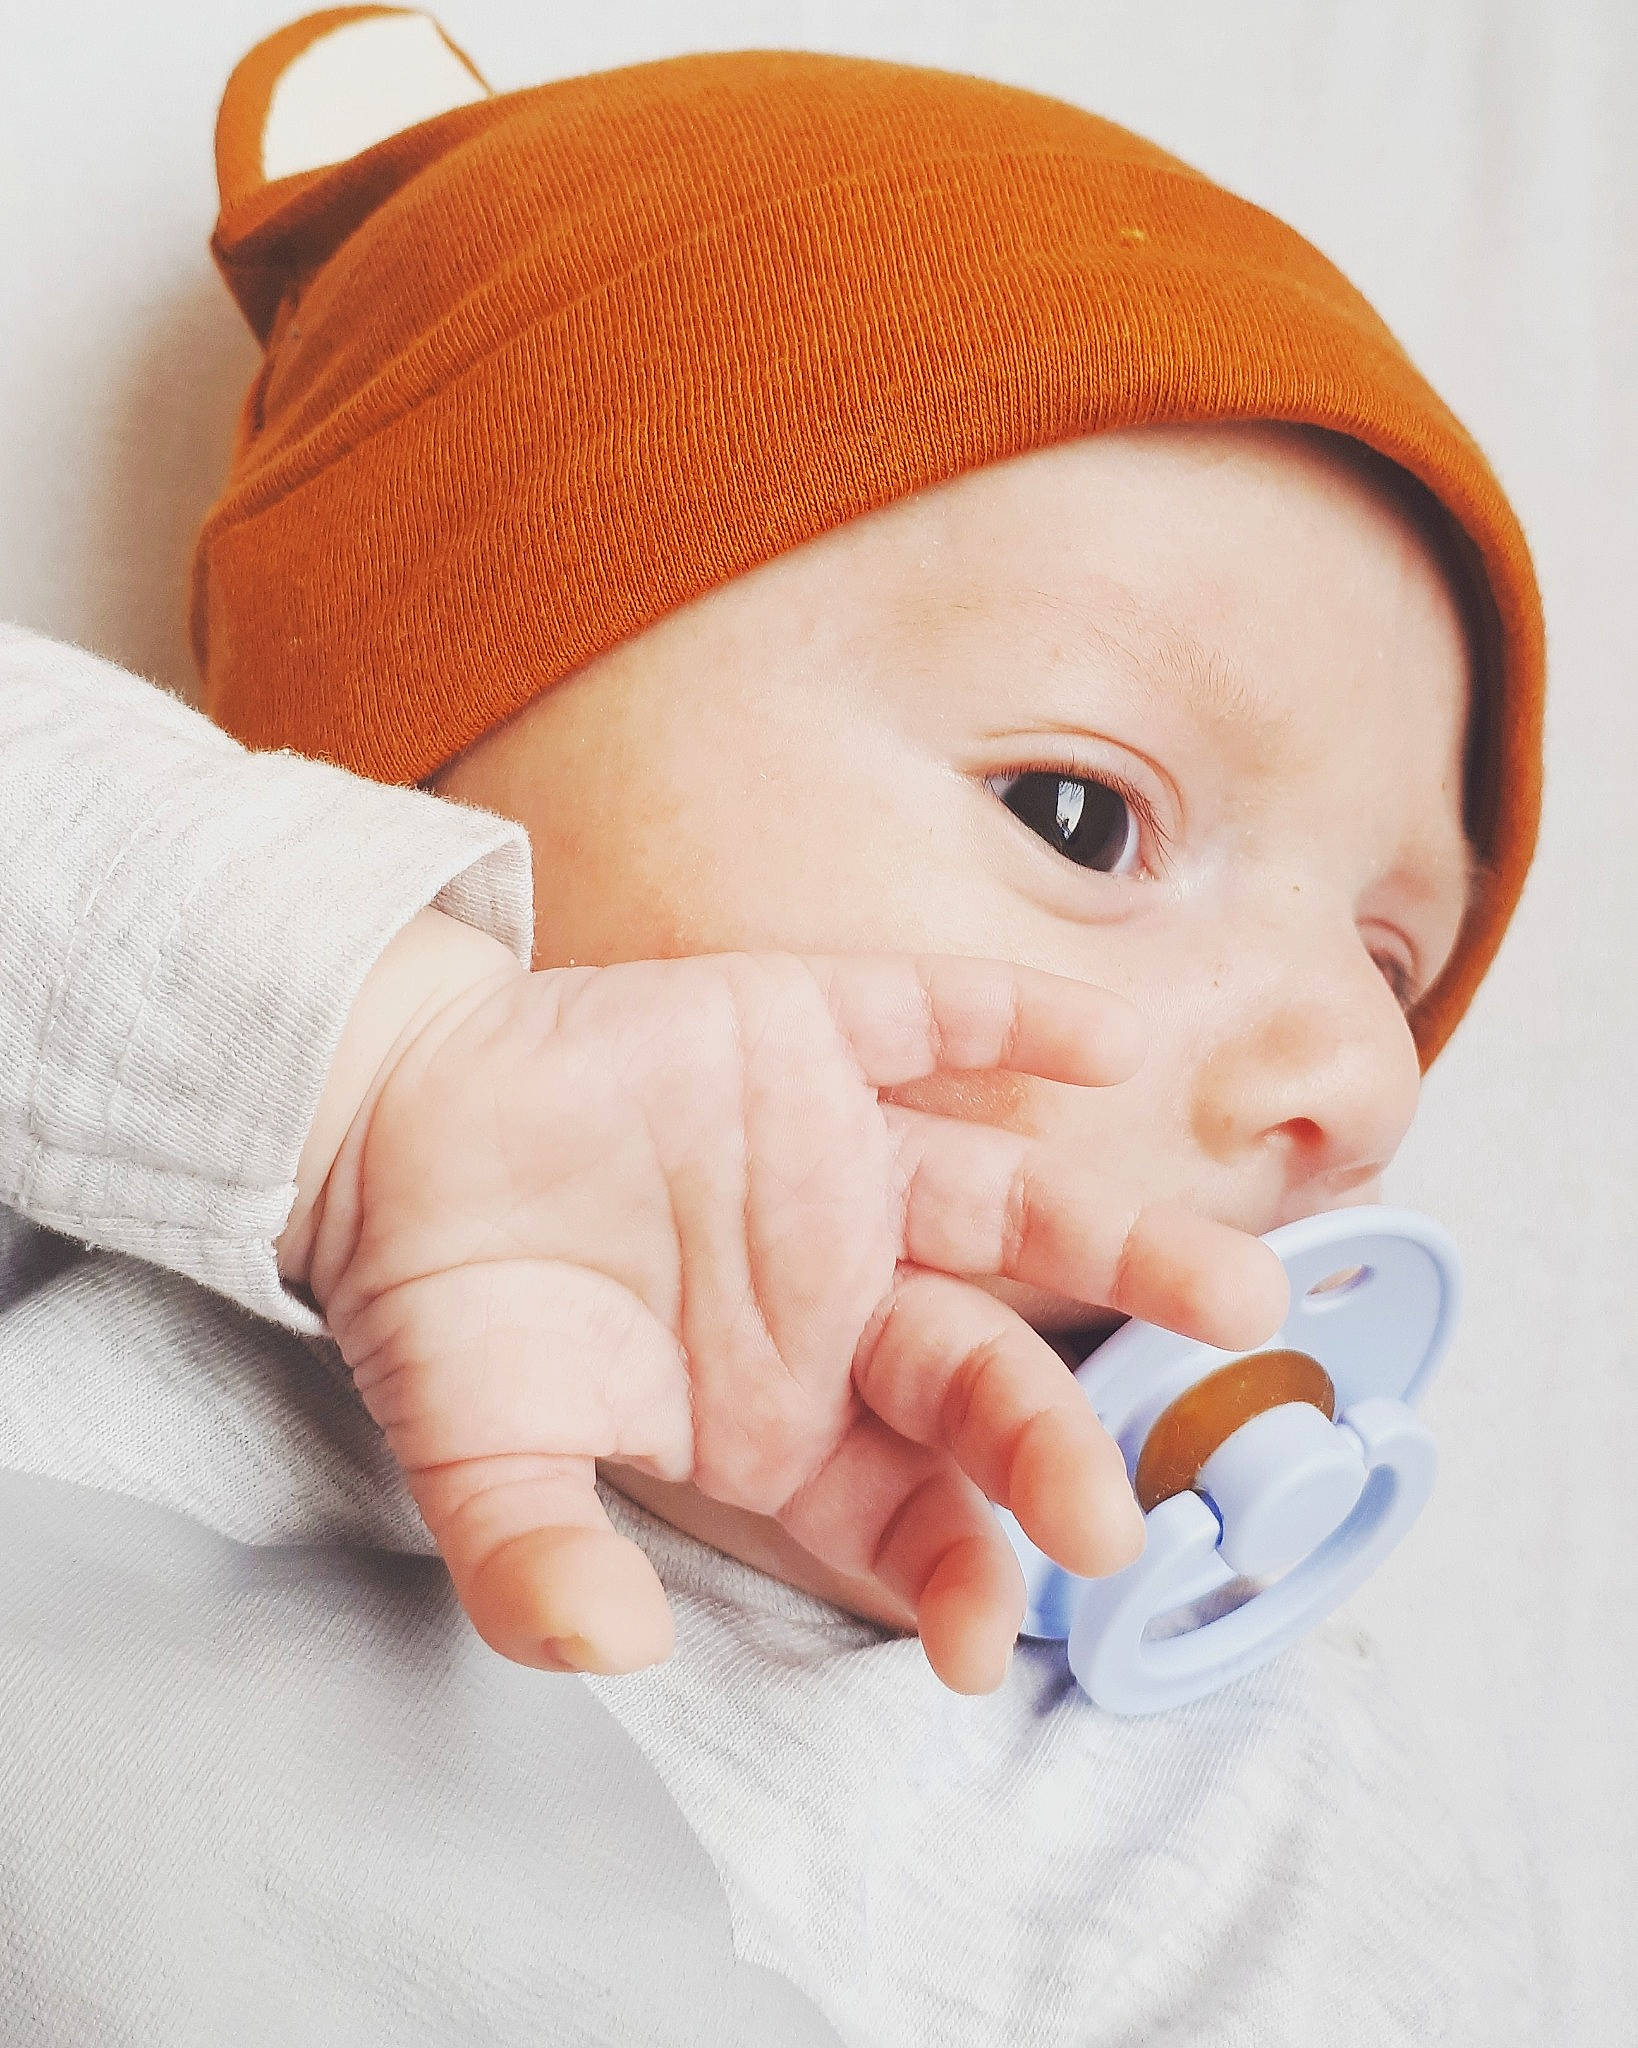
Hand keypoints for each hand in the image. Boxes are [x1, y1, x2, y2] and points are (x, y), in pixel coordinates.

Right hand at [282, 918, 1287, 1692]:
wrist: (392, 1117)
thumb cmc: (444, 1296)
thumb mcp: (478, 1454)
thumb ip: (539, 1560)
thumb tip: (612, 1654)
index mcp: (783, 1411)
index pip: (908, 1507)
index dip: (956, 1569)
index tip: (987, 1637)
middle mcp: (842, 1292)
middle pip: (982, 1371)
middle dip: (1046, 1444)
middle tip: (1108, 1516)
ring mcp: (840, 1159)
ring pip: (1011, 1203)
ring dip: (1124, 1242)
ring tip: (1238, 1293)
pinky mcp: (811, 1032)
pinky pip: (934, 1019)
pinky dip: (1017, 1022)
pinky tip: (1111, 1047)